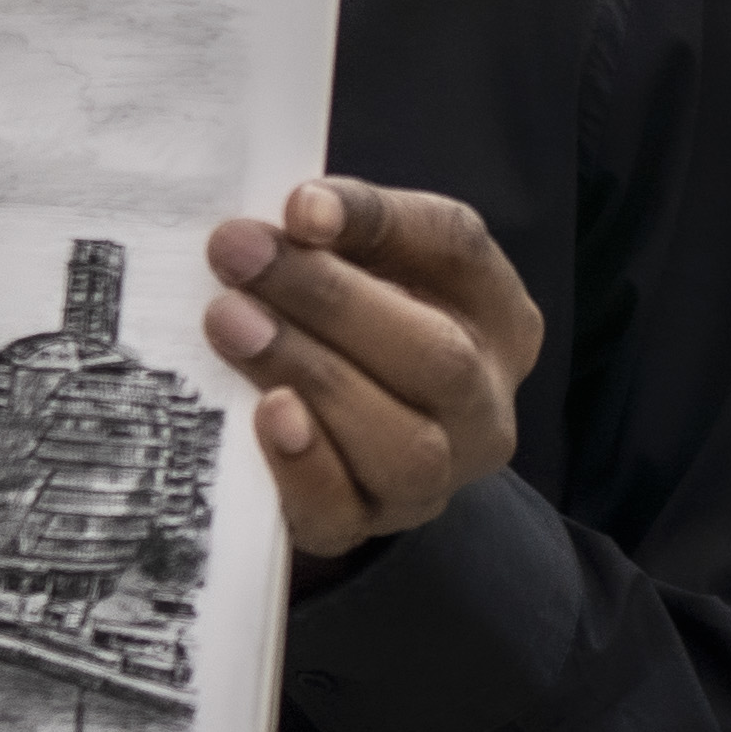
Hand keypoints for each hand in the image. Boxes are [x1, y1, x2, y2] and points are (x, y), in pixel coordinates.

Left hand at [200, 179, 544, 557]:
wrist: (347, 433)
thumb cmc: (357, 322)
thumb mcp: (368, 261)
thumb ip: (343, 228)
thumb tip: (301, 214)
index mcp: (499, 315)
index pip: (456, 250)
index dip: (379, 223)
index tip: (299, 205)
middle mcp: (485, 404)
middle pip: (439, 358)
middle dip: (331, 301)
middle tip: (237, 254)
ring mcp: (438, 478)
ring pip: (404, 445)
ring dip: (313, 376)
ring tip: (231, 323)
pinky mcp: (369, 526)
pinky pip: (345, 514)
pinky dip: (304, 466)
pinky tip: (262, 415)